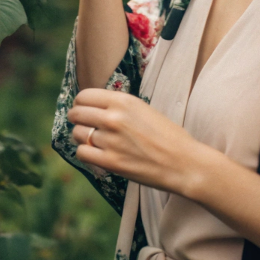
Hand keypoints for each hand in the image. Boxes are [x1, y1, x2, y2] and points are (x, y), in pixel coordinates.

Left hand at [68, 89, 204, 194]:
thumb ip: (119, 106)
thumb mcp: (143, 109)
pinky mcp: (110, 162)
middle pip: (76, 114)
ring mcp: (110, 140)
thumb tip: (95, 108)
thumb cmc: (167, 135)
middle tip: (85, 125)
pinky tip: (96, 154)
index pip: (84, 96)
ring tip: (94, 141)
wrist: (182, 162)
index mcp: (123, 100)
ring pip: (77, 134)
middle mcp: (113, 117)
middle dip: (77, 119)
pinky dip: (86, 153)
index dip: (81, 103)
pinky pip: (82, 153)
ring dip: (82, 137)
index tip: (84, 110)